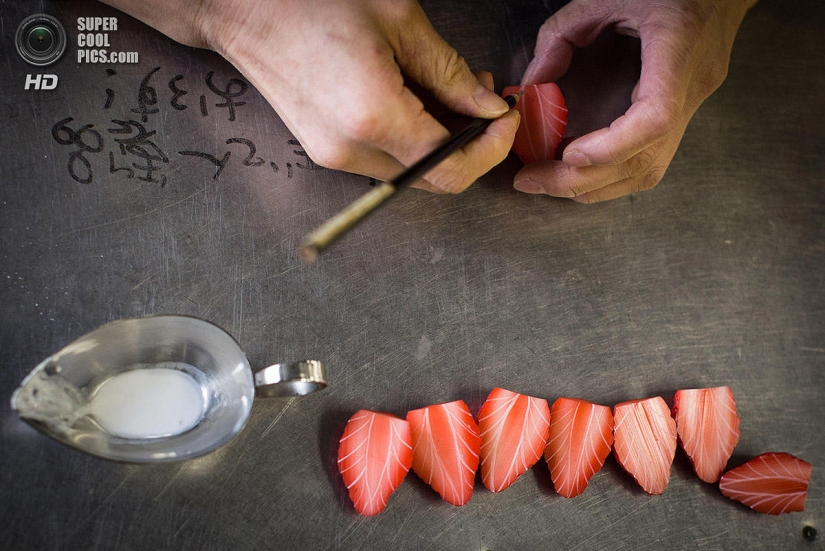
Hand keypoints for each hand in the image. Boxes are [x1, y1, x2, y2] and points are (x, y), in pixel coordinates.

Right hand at [101, 0, 519, 192]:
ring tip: (449, 89)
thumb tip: (488, 108)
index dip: (492, 147)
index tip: (506, 116)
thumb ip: (451, 72)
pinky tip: (416, 98)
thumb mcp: (399, 21)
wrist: (241, 9)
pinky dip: (414, 139)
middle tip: (485, 100)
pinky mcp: (325, 150)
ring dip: (443, 141)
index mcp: (374, 115)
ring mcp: (334, 156)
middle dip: (472, 145)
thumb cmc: (310, 0)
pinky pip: (386, 159)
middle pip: (436, 179)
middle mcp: (351, 149)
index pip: (452, 165)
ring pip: (412, 172)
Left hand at [514, 0, 755, 201]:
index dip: (610, 147)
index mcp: (677, 48)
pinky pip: (652, 158)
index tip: (570, 155)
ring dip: (596, 185)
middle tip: (533, 180)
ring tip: (549, 181)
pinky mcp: (685, 111)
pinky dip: (613, 173)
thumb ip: (561, 35)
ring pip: (650, 169)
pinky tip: (580, 170)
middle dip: (581, 179)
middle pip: (644, 157)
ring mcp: (693, 102)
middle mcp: (691, 84)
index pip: (655, 117)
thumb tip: (532, 84)